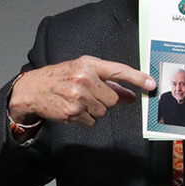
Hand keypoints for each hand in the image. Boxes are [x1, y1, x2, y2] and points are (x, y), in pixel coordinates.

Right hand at [9, 56, 154, 128]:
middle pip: (113, 99)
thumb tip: (131, 96)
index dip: (137, 78)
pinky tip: (73, 109)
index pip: (119, 70)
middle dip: (105, 100)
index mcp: (89, 64)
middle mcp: (85, 79)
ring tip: (78, 100)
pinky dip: (85, 118)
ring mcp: (79, 96)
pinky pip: (92, 121)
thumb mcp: (83, 72)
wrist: (33, 89)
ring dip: (94, 110)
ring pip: (103, 111)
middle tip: (90, 95)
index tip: (151, 84)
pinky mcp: (73, 112)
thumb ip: (109, 83)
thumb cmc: (59, 77)